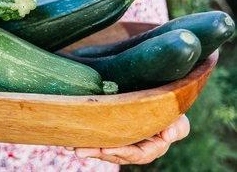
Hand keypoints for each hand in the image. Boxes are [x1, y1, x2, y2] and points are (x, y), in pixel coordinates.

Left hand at [66, 114, 189, 164]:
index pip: (138, 154)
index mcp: (152, 147)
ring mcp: (122, 141)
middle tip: (80, 150)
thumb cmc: (169, 107)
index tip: (106, 149)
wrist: (156, 94)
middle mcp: (135, 148)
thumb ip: (178, 126)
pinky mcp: (111, 133)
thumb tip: (169, 135)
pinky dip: (85, 139)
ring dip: (88, 148)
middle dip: (97, 153)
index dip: (123, 153)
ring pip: (104, 148)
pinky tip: (70, 140)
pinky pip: (98, 138)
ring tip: (72, 146)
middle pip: (116, 154)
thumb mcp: (178, 116)